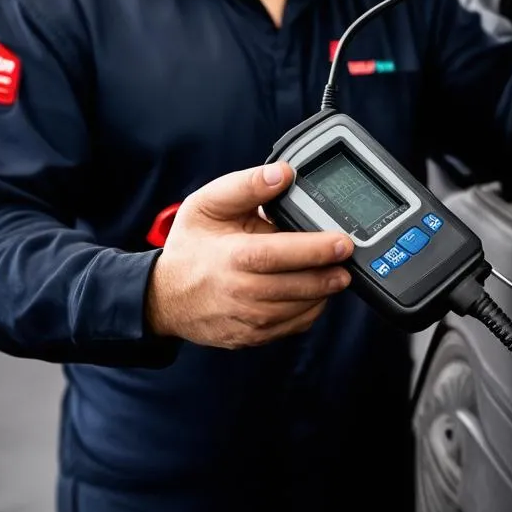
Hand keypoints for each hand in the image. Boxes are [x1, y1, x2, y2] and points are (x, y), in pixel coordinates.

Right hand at [145, 161, 352, 347]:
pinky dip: (309, 311)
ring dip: (322, 293)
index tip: (341, 242)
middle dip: (328, 275)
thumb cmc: (191, 245)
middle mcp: (239, 293)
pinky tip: (315, 293)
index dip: (314, 249)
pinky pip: (290, 327)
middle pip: (294, 287)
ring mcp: (245, 320)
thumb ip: (247, 185)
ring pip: (297, 311)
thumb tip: (283, 173)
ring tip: (336, 274)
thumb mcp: (208, 204)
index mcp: (231, 257)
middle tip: (347, 261)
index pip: (278, 255)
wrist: (163, 297)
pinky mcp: (251, 337)